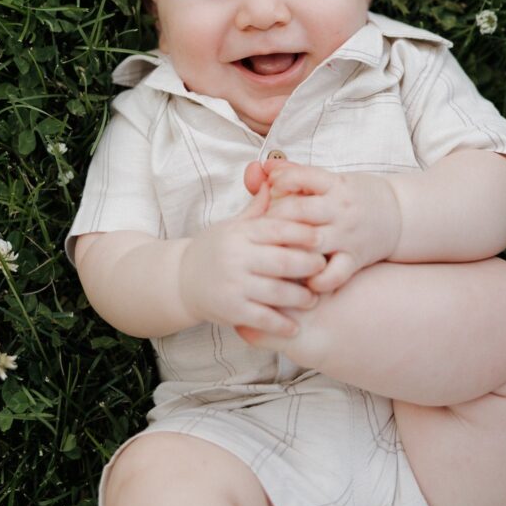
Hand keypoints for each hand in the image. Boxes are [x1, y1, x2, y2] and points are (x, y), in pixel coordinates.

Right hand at [179, 183, 325, 336]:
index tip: (322, 237)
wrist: (180, 279)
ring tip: (313, 298)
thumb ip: (260, 208)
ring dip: (301, 297)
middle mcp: (236, 257)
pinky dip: (281, 325)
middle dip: (309, 264)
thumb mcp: (234, 225)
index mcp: (240, 233)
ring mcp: (233, 285)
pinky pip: (262, 318)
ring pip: (276, 292)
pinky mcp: (230, 310)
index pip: (277, 229)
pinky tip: (295, 327)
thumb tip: (278, 179)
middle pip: (283, 261)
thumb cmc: (215, 248)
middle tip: (324, 267)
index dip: (303, 232)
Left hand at [263, 163, 401, 292]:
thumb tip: (264, 167)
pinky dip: (316, 280)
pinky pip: (333, 274)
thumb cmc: (356, 196)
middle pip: (298, 210)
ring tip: (274, 251)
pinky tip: (302, 278)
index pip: (299, 177)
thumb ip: (296, 173)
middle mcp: (341, 209)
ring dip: (288, 248)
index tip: (272, 192)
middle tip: (263, 225)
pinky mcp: (354, 259)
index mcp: (335, 184)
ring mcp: (348, 235)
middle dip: (273, 217)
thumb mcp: (331, 180)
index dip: (278, 183)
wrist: (400, 215)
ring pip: (310, 242)